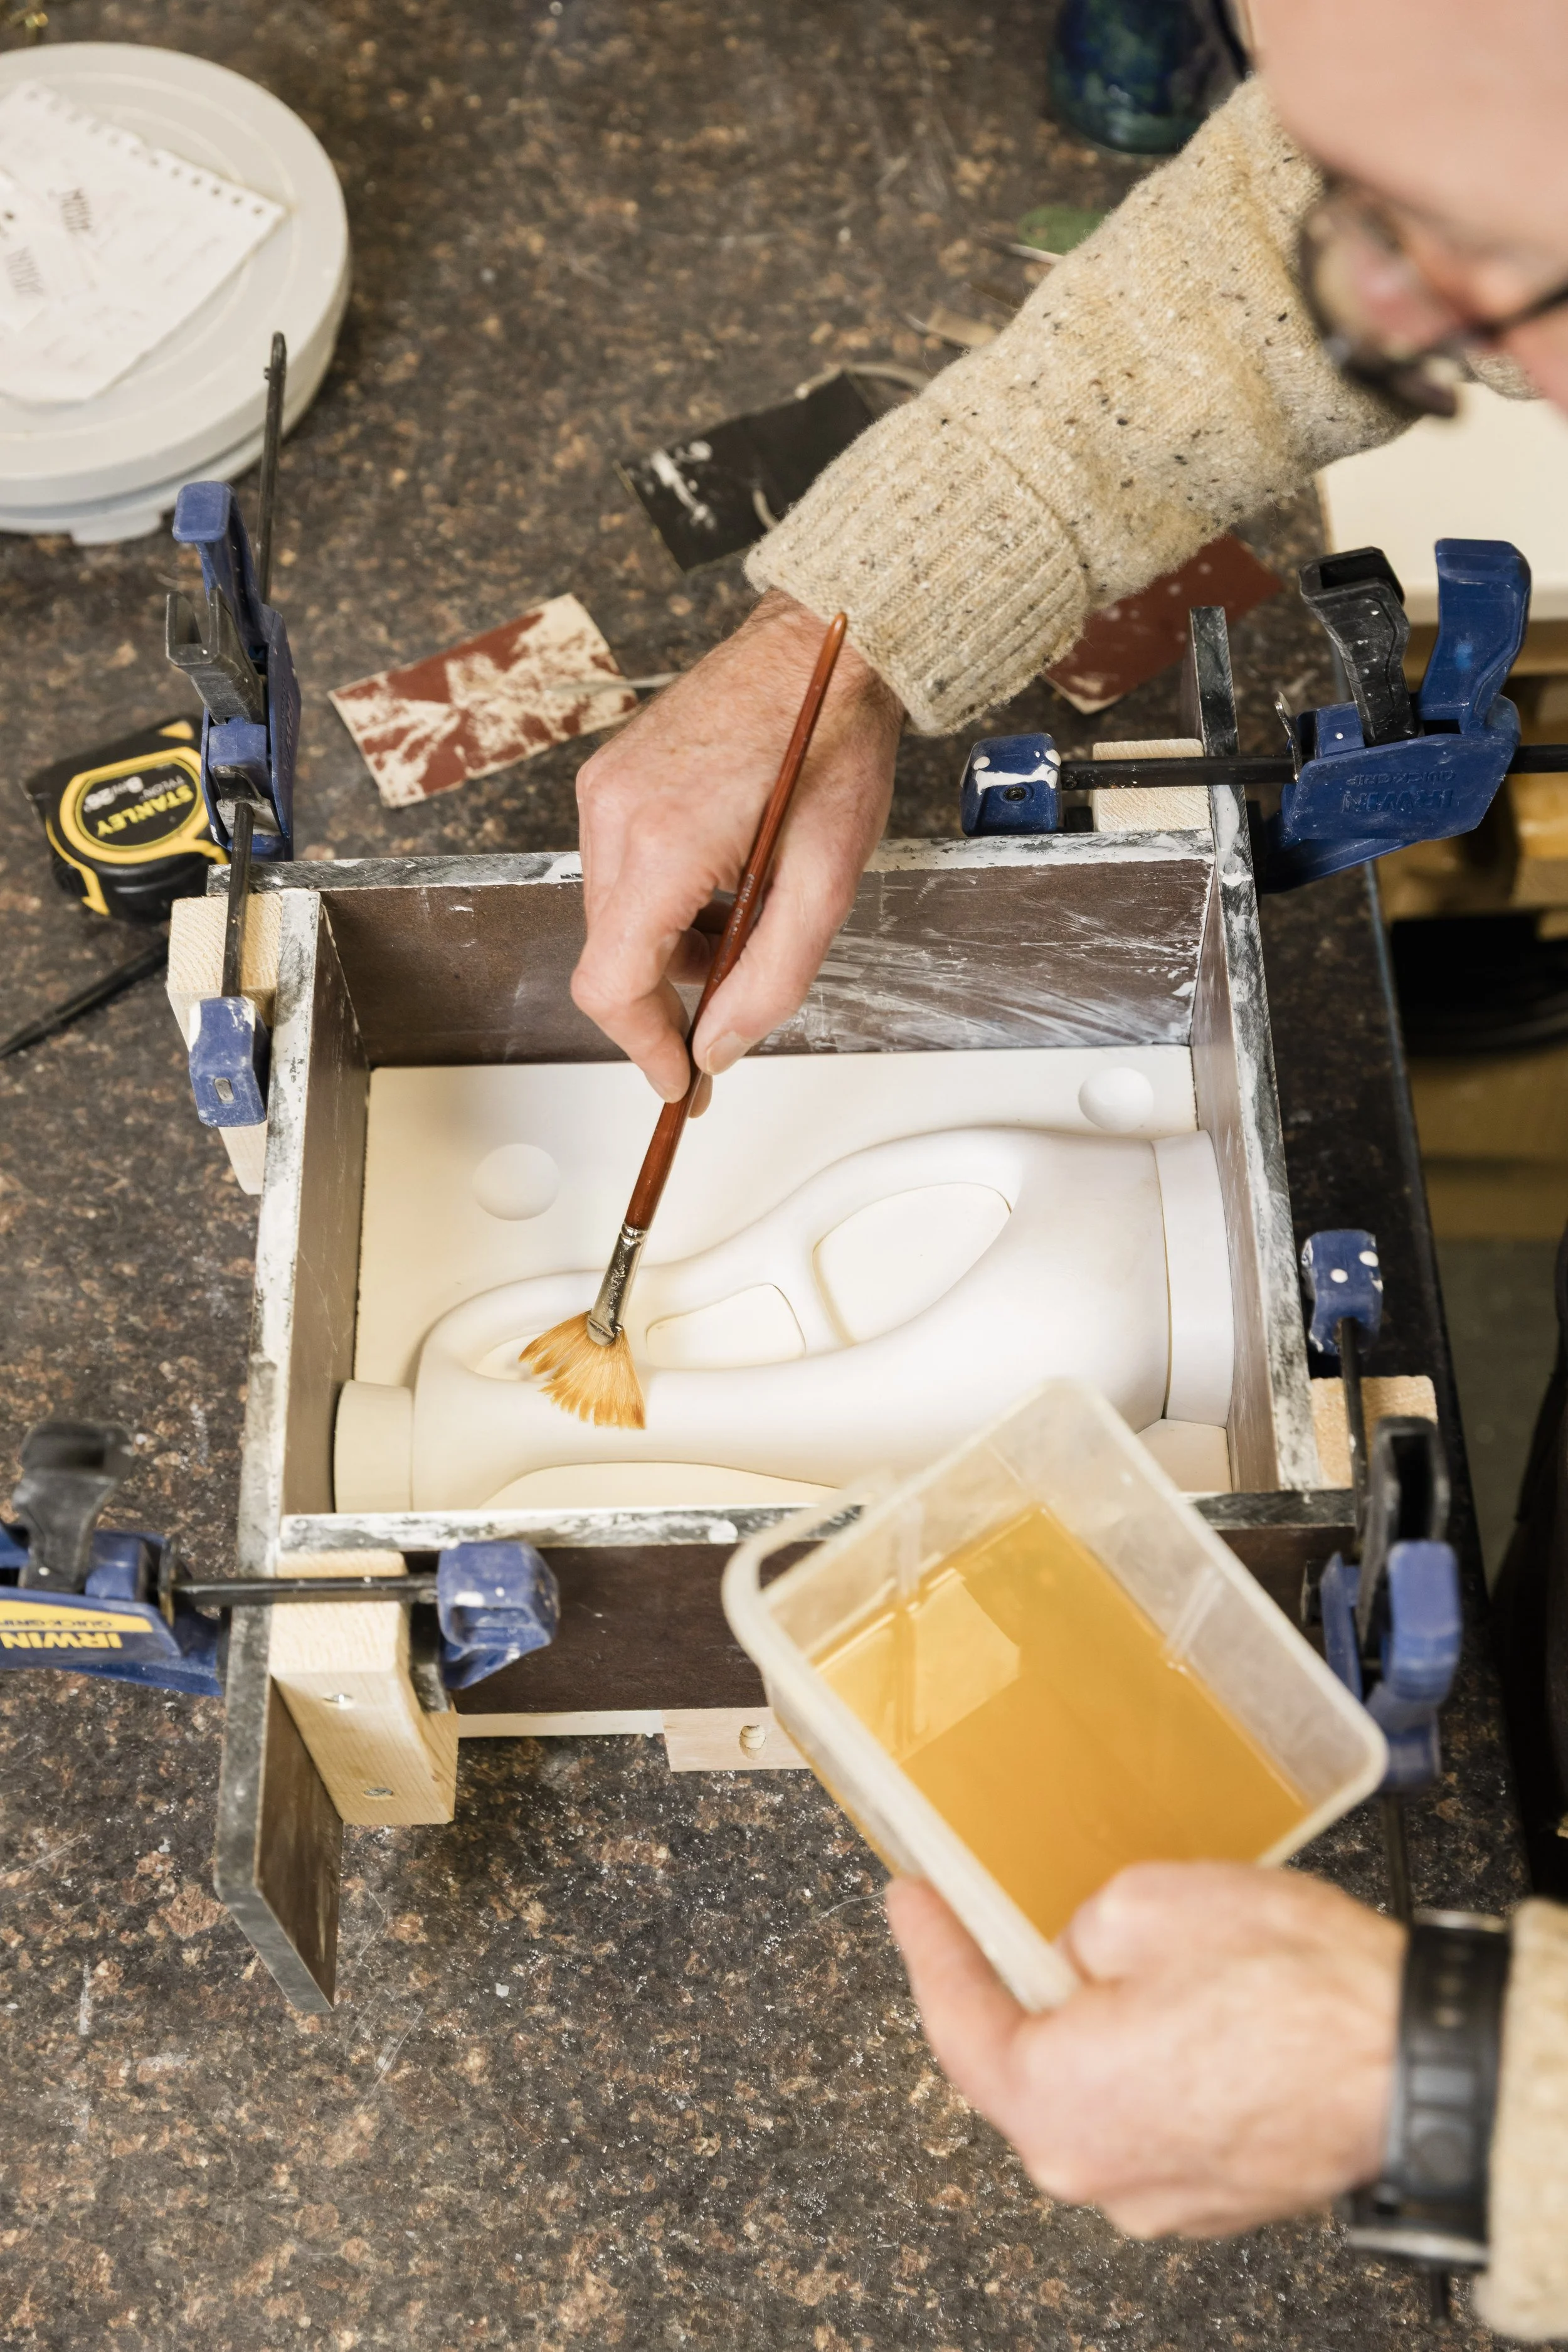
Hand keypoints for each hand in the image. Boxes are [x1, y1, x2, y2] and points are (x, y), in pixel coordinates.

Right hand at [571, 590, 903, 1104]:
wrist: (822, 647)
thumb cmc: (833, 744)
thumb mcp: (826, 882)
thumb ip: (771, 978)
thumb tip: (718, 1049)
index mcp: (664, 844)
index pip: (612, 983)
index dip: (643, 1046)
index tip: (680, 1080)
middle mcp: (615, 814)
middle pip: (609, 957)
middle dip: (668, 998)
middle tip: (732, 1008)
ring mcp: (606, 790)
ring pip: (615, 918)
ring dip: (672, 949)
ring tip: (747, 925)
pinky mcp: (612, 776)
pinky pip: (621, 871)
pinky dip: (666, 902)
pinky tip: (724, 884)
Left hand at [886, 1863, 1402, 2237]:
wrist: (1417, 2063)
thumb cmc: (1296, 1991)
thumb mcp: (1150, 1903)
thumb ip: (1081, 1930)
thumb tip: (1081, 1954)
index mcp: (1057, 2101)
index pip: (957, 2024)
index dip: (927, 1950)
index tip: (909, 1902)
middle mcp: (1096, 2169)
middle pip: (1017, 2070)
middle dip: (1001, 1991)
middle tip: (980, 1923)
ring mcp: (1159, 2195)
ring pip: (1087, 2095)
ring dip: (1081, 2028)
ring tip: (1089, 1958)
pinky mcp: (1214, 2191)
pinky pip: (1146, 2116)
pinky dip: (1139, 2062)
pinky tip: (1164, 2010)